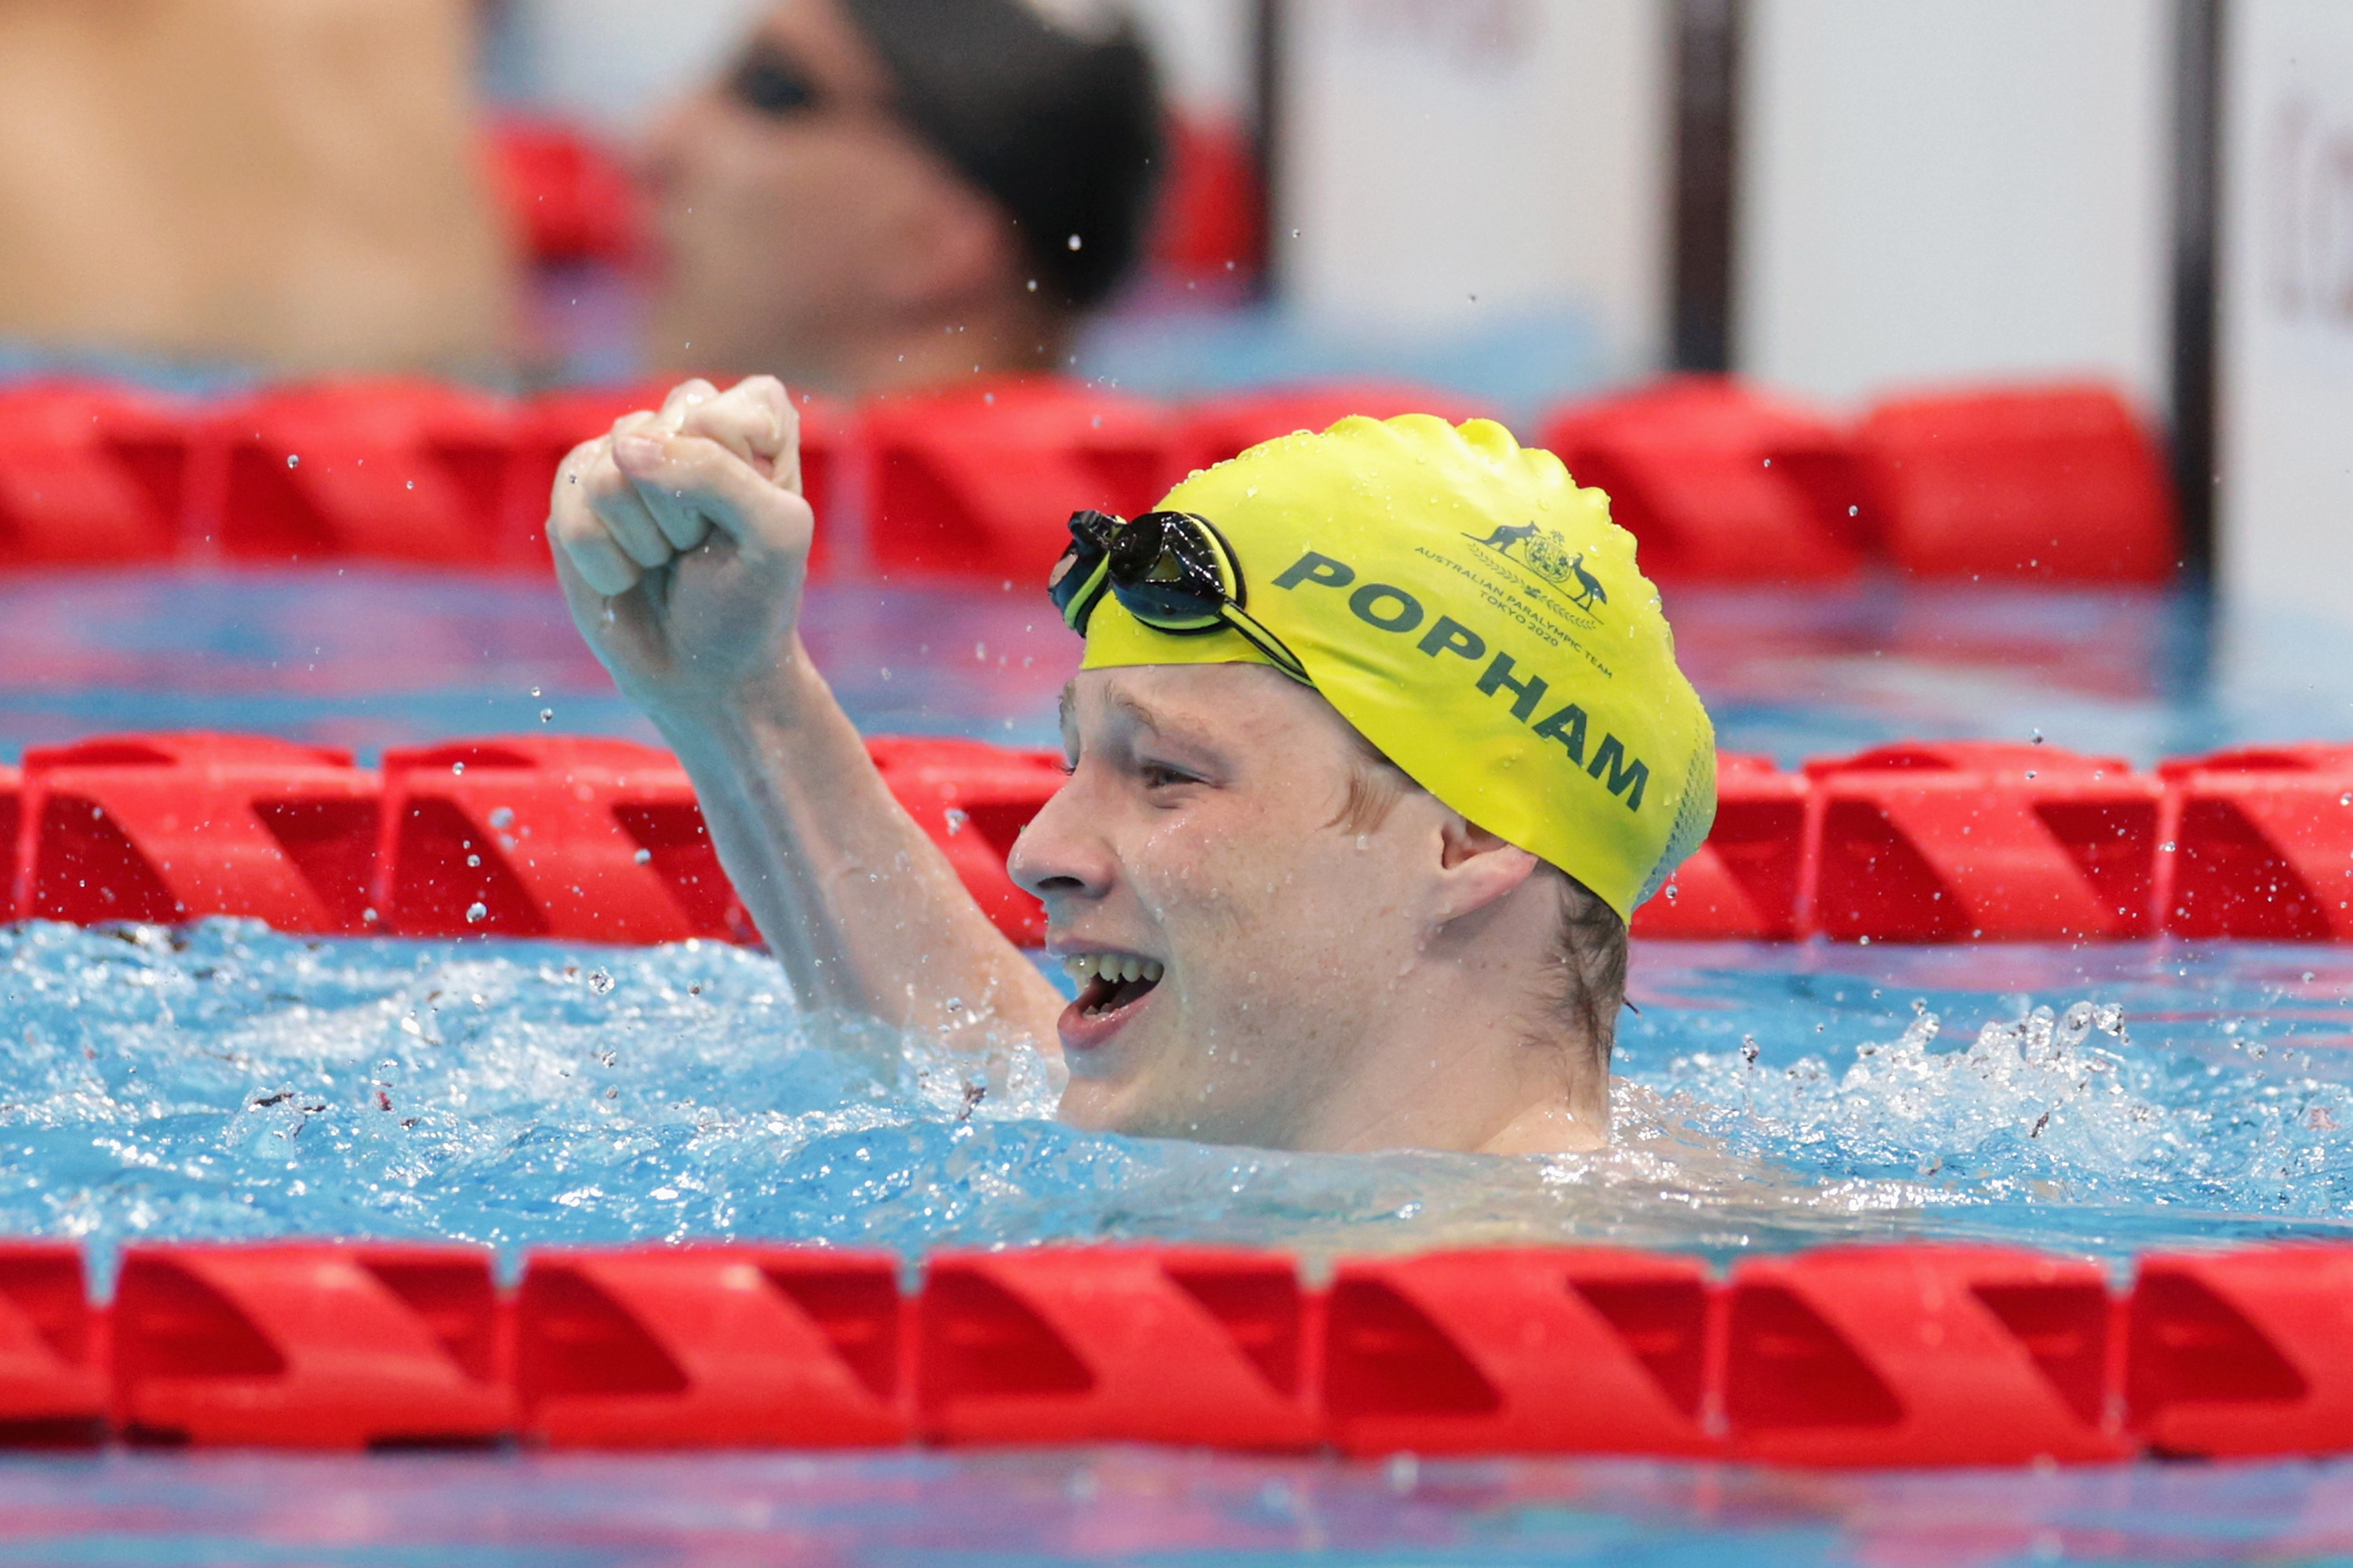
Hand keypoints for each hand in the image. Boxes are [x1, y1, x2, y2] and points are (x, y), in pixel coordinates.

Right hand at [547, 376, 815, 717]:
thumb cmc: (751, 600)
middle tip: (700, 547)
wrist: (703, 674)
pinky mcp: (576, 491)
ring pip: (607, 475)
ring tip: (666, 560)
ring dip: (642, 540)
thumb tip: (622, 448)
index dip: (729, 480)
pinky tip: (629, 573)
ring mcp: (625, 453)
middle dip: (680, 513)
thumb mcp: (771, 535)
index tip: (744, 522)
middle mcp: (685, 421)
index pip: (718, 416)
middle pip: (654, 437)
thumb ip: (715, 473)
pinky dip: (604, 561)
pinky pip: (571, 509)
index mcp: (753, 418)